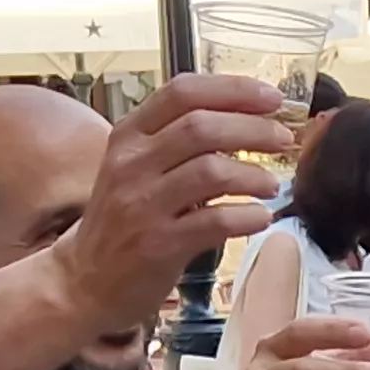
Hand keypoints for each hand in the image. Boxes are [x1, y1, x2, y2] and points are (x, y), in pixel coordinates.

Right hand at [45, 74, 295, 332]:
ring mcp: (142, 204)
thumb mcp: (137, 168)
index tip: (271, 97)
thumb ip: (179, 142)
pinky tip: (260, 217)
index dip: (233, 90)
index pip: (182, 92)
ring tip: (271, 184)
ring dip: (253, 175)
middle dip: (253, 129)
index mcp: (129, 135)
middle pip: (202, 127)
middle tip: (283, 139)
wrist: (86, 279)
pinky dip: (248, 216)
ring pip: (211, 171)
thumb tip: (248, 118)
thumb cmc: (124, 219)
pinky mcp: (158, 244)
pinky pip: (215, 221)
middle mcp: (131, 164)